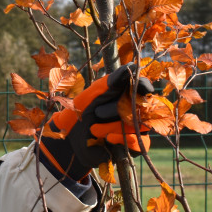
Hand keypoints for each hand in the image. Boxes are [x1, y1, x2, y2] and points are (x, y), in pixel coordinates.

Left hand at [39, 64, 153, 179]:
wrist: (68, 142)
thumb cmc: (77, 115)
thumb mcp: (89, 96)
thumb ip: (109, 82)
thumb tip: (131, 67)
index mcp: (122, 93)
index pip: (142, 86)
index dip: (143, 85)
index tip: (142, 87)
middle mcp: (131, 109)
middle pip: (140, 106)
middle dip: (117, 109)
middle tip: (97, 112)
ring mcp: (133, 126)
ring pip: (138, 124)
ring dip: (114, 126)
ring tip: (94, 129)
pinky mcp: (133, 144)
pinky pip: (139, 141)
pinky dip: (122, 139)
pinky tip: (108, 139)